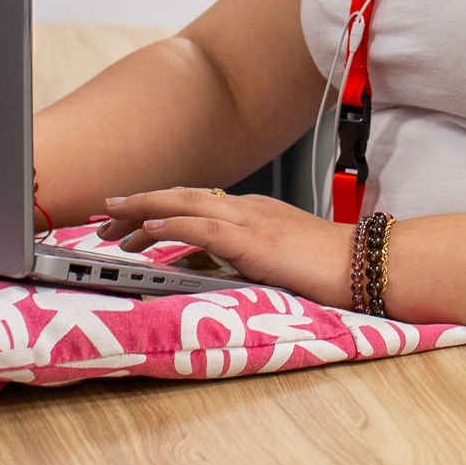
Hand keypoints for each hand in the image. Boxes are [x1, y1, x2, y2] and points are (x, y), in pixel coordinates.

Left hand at [99, 188, 355, 307]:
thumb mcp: (274, 258)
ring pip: (184, 206)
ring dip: (144, 212)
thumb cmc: (326, 267)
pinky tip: (148, 230)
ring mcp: (249, 219)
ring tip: (113, 222)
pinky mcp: (253, 239)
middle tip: (105, 214)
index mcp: (251, 211)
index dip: (158, 206)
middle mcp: (245, 207)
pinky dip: (171, 226)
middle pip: (181, 197)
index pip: (194, 202)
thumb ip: (238, 256)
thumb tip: (202, 264)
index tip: (129, 215)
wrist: (360, 264)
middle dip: (140, 204)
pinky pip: (203, 227)